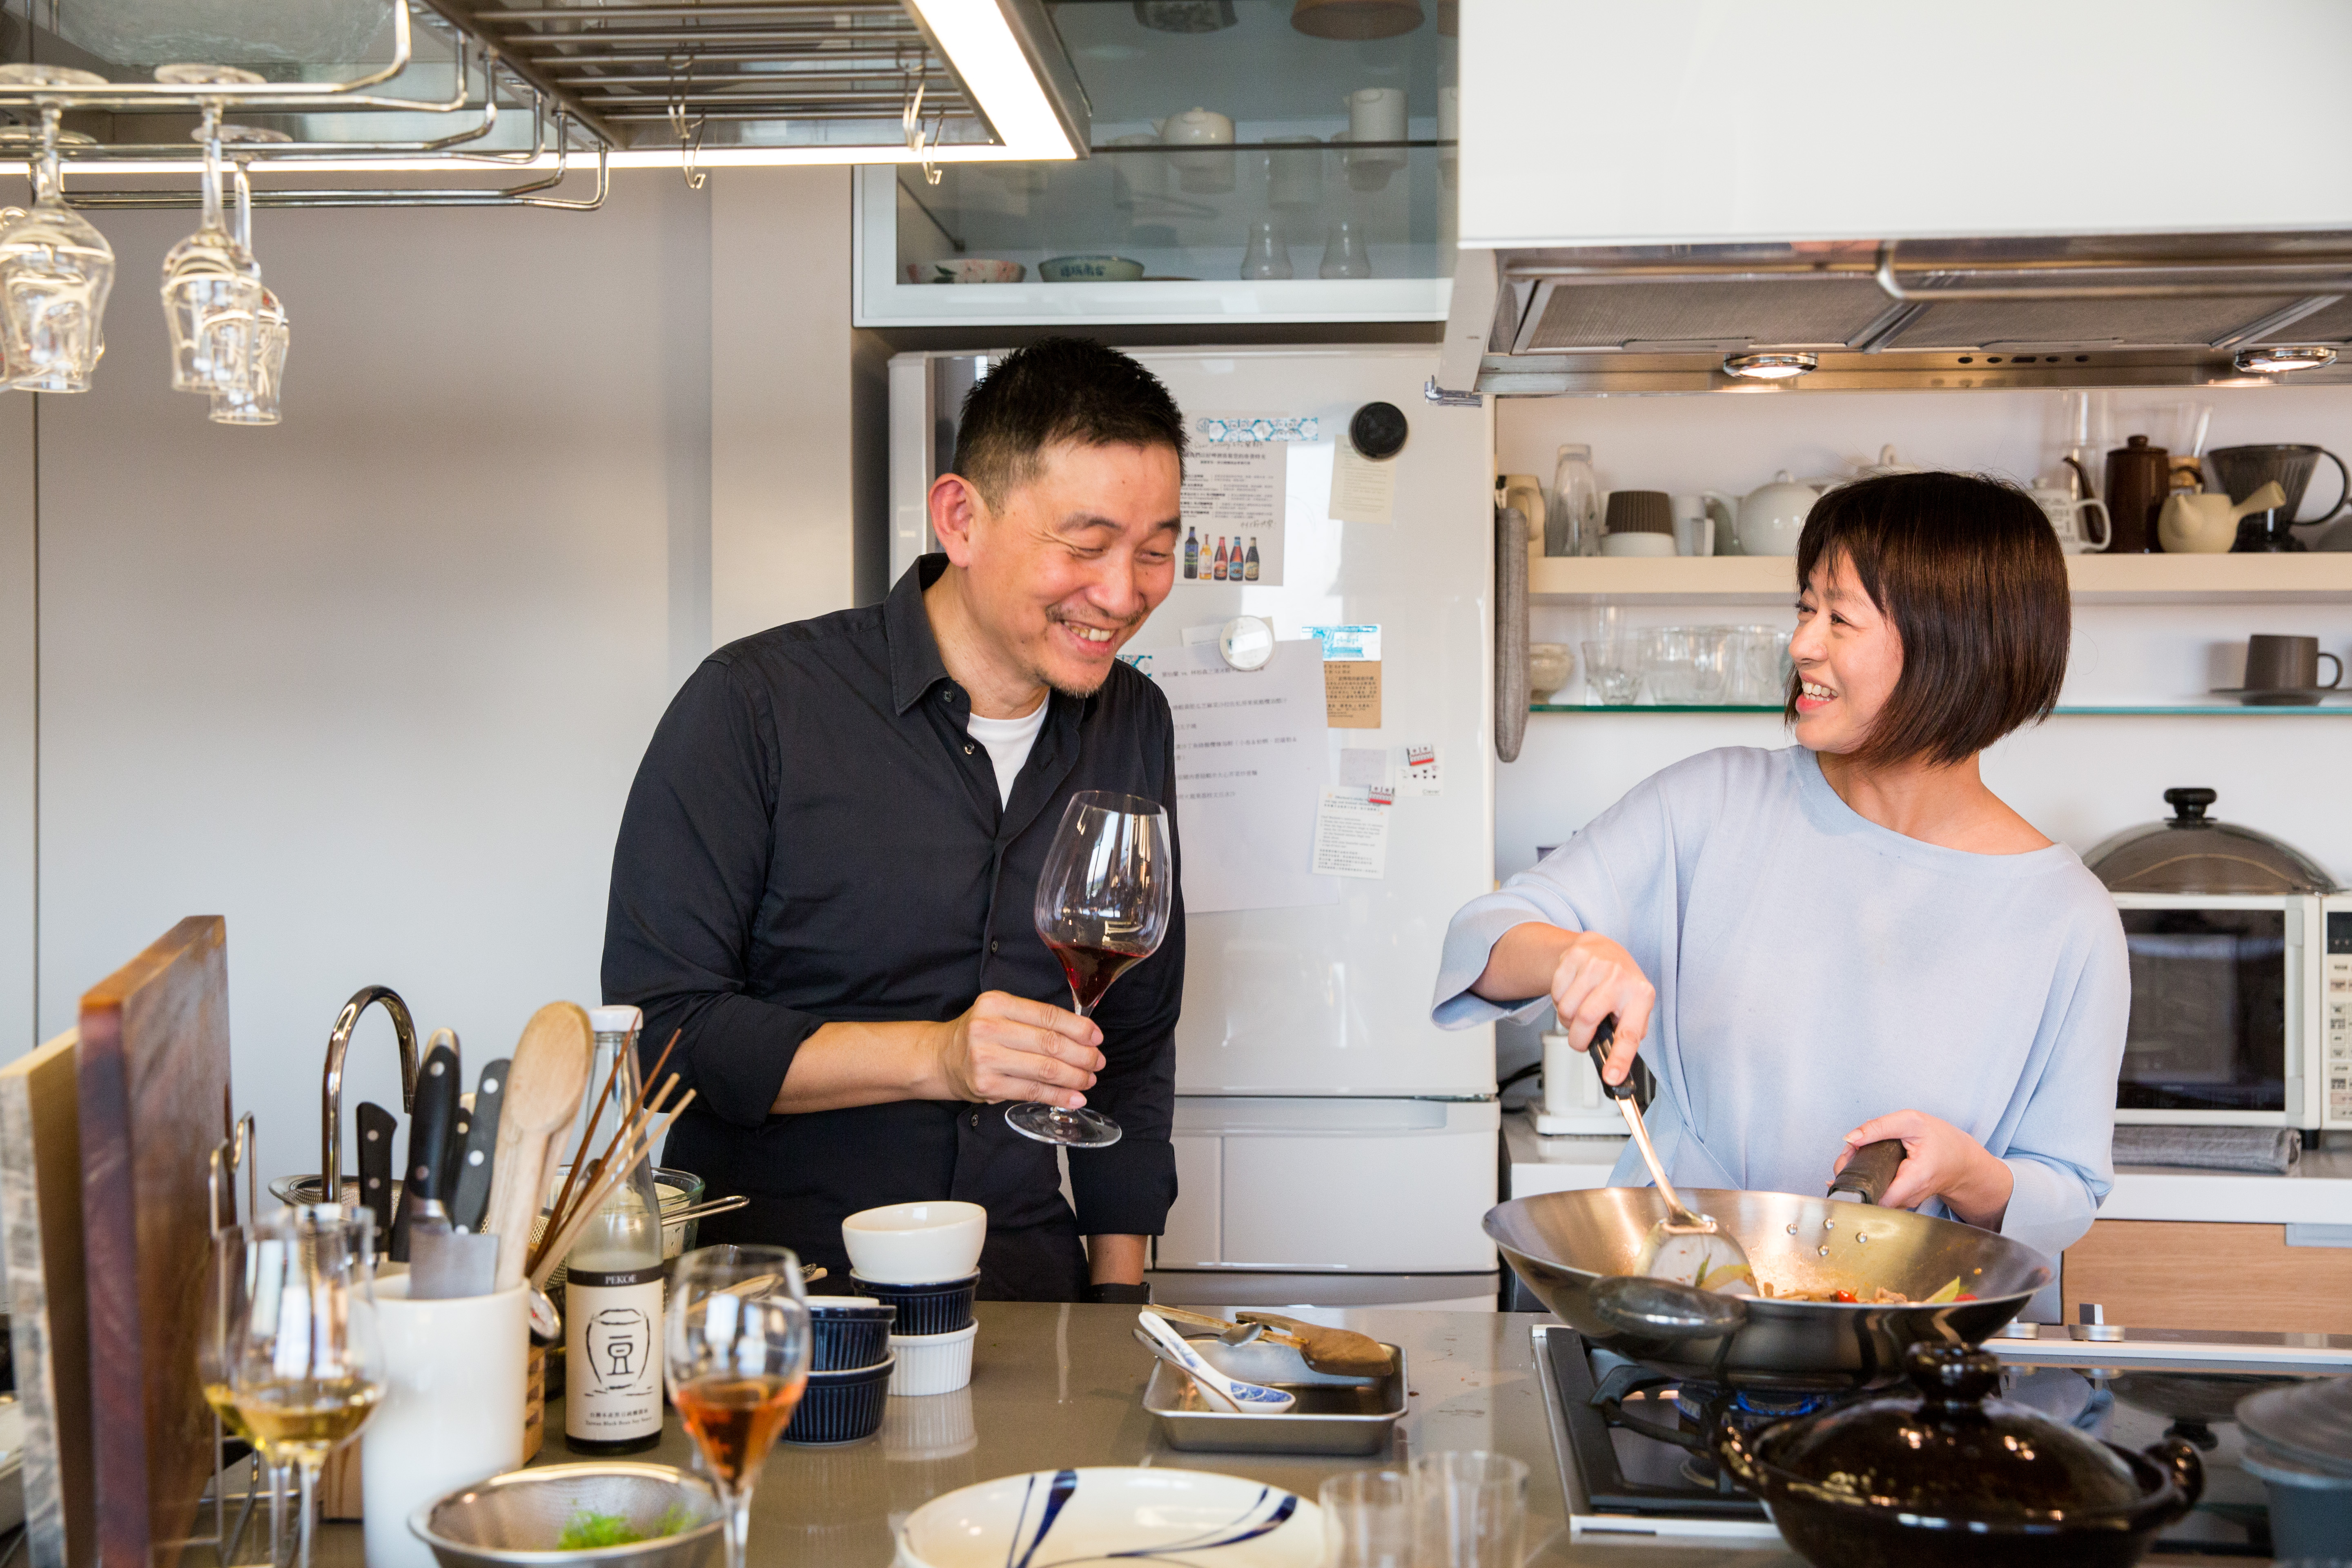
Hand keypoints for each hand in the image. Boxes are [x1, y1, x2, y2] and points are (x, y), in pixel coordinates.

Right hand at [928, 990, 1103, 1107]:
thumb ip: (1034, 1020)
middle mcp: (989, 1028)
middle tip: (1098, 1062)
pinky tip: (1074, 1098)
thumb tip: (1082, 1036)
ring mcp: (986, 1058)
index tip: (1097, 1038)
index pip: (1048, 1016)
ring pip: (1044, 1069)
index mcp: (997, 1003)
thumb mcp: (1001, 1014)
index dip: (1078, 1028)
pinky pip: (1031, 1091)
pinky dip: (1057, 1096)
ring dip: (1074, 1077)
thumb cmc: (980, 1035)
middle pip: (1050, 1043)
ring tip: (1089, 1080)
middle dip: (1082, 1055)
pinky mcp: (986, 1085)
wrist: (941, 1058)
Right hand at [1546, 933, 1655, 1088]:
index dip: (1619, 1058)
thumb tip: (1613, 1067)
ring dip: (1567, 1019)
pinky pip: (1555, 992)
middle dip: (1577, 1038)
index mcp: (1640, 996)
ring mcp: (1596, 964)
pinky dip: (1558, 1000)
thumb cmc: (1619, 984)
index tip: (1611, 1077)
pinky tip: (1572, 992)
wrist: (1602, 947)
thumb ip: (1625, 1034)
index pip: (1629, 1034)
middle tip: (1579, 1040)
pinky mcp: (1575, 956)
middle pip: (1586, 1019)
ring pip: (1566, 1008)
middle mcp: (1620, 978)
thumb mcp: (1632, 1007)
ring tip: (1578, 1011)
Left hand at [1833, 1110, 2013, 1228]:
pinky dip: (1866, 1177)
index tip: (1850, 1158)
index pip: (1876, 1196)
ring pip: (1869, 1193)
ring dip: (1857, 1174)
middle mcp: (1907, 1197)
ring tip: (1858, 1153)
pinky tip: (1863, 1162)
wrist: (1961, 1160)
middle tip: (1850, 1151)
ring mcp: (1903, 1201)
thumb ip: (1879, 1128)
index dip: (1856, 1179)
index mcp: (1914, 1179)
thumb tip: (1850, 1138)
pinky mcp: (1899, 1199)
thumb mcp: (1912, 1122)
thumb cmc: (1942, 1141)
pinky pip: (1876, 1192)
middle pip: (1867, 1194)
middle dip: (1851, 1173)